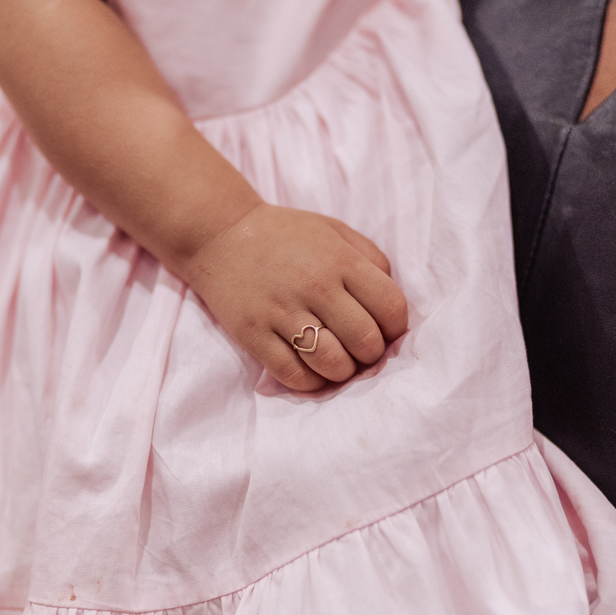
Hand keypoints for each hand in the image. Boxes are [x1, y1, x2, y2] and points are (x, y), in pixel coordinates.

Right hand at [179, 203, 408, 390]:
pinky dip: (311, 382)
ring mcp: (282, 313)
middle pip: (366, 342)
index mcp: (340, 261)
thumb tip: (392, 306)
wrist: (220, 235)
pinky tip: (311, 370)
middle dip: (370, 354)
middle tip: (359, 350)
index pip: (391, 308)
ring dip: (342, 371)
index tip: (384, 331)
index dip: (395, 329)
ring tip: (336, 362)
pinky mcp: (254, 334)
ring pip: (332, 364)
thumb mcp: (335, 232)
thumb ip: (371, 260)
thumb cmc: (285, 236)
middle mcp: (315, 287)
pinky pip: (294, 375)